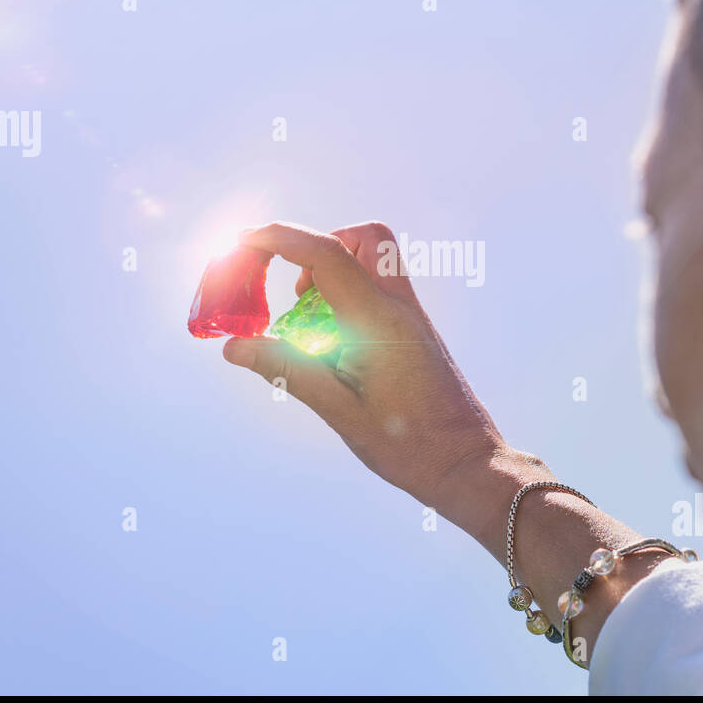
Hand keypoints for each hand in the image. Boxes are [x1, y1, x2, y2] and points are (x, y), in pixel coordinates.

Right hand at [223, 221, 522, 511]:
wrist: (467, 464)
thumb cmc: (409, 446)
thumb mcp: (340, 412)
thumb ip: (288, 371)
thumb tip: (235, 347)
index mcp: (378, 321)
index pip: (326, 255)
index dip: (281, 238)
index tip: (244, 240)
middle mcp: (399, 307)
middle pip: (365, 238)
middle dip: (319, 246)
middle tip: (294, 293)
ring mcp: (412, 316)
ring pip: (375, 259)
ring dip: (334, 270)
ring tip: (310, 322)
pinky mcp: (414, 330)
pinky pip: (379, 287)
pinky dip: (348, 293)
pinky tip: (333, 341)